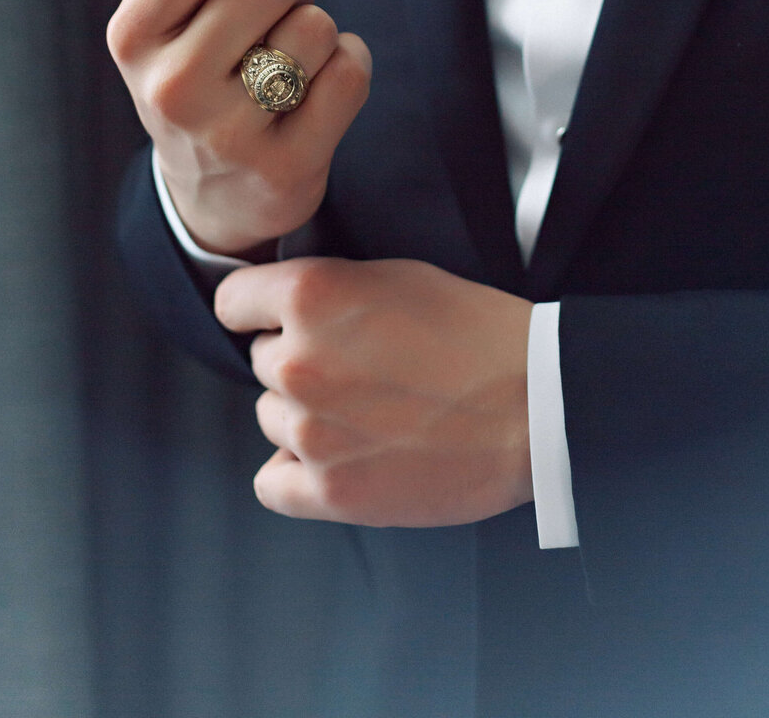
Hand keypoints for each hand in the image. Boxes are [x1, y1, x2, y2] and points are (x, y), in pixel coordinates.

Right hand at [107, 0, 371, 254]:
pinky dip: (351, 62)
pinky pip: (350, 73)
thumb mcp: (175, 16)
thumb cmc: (202, 76)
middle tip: (283, 10)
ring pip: (315, 26)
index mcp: (133, 36)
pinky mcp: (284, 168)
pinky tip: (324, 85)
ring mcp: (226, 134)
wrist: (215, 196)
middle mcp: (170, 88)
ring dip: (319, 28)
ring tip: (293, 55)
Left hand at [215, 256, 534, 526]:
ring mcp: (311, 431)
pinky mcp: (330, 492)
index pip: (232, 301)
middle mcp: (298, 362)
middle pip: (260, 362)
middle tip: (355, 366)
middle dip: (298, 360)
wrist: (536, 405)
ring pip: (270, 418)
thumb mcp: (398, 275)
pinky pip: (270, 483)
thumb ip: (330, 289)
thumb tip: (284, 309)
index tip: (269, 318)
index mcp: (312, 297)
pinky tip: (336, 458)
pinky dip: (295, 474)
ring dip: (305, 415)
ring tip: (366, 410)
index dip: (255, 307)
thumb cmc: (479, 334)